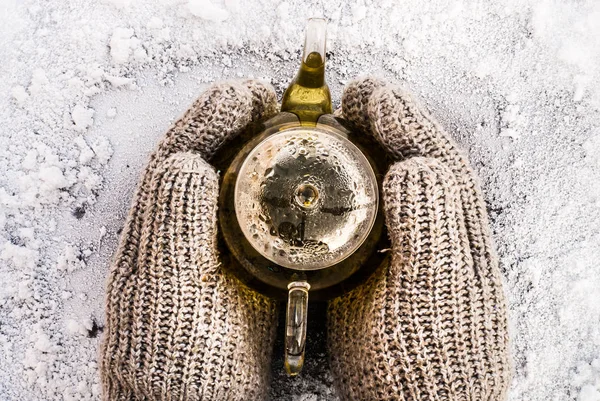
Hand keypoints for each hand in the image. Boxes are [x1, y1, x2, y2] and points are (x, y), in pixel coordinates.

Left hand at [100, 81, 278, 400]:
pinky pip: (258, 213)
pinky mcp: (239, 267)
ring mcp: (211, 248)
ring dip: (259, 149)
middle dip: (236, 124)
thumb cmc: (177, 364)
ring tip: (291, 127)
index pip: (180, 156)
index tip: (246, 94)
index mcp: (160, 233)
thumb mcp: (172, 293)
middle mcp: (182, 234)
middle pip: (206, 160)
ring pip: (232, 183)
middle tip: (273, 101)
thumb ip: (174, 229)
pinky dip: (279, 188)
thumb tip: (186, 159)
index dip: (210, 118)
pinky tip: (301, 181)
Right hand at [328, 78, 510, 399]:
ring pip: (392, 182)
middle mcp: (437, 232)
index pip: (433, 159)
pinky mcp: (382, 263)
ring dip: (368, 146)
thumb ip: (429, 230)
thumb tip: (415, 162)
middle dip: (387, 122)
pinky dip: (349, 182)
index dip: (403, 120)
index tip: (370, 93)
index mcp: (454, 231)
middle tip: (354, 95)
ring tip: (341, 120)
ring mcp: (409, 245)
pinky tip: (328, 174)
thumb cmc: (425, 357)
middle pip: (415, 160)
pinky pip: (368, 209)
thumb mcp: (428, 293)